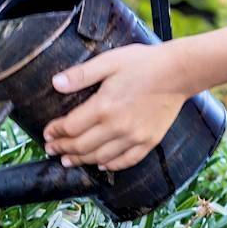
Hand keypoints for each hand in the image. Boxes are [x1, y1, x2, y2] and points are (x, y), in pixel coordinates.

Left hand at [41, 42, 192, 170]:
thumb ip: (81, 74)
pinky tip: (102, 165)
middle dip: (63, 149)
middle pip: (82, 146)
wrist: (178, 72)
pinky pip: (126, 161)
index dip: (55, 132)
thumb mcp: (109, 62)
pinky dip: (111, 165)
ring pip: (100, 157)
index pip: (70, 127)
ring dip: (81, 160)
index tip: (47, 133)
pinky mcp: (149, 142)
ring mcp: (134, 137)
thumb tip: (56, 83)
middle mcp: (117, 127)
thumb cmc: (144, 63)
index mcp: (103, 107)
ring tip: (68, 160)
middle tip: (51, 150)